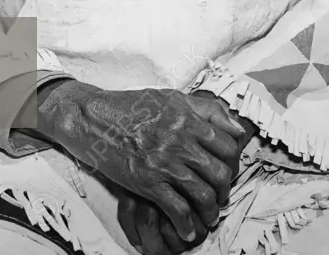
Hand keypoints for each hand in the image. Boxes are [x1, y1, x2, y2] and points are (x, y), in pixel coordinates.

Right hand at [35, 82, 240, 243]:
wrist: (93, 118)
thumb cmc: (130, 106)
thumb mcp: (170, 97)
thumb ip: (204, 109)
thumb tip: (235, 127)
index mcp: (187, 118)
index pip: (227, 145)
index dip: (233, 162)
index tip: (229, 171)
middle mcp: (180, 140)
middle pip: (219, 173)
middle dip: (225, 190)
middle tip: (220, 197)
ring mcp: (164, 162)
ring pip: (203, 194)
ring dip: (210, 212)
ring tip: (207, 217)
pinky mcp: (147, 182)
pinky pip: (177, 209)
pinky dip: (185, 224)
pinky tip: (186, 230)